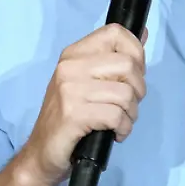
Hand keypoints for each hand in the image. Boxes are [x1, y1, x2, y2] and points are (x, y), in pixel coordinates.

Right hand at [19, 23, 146, 185]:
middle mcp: (69, 67)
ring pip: (126, 93)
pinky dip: (123, 128)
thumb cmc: (68, 118)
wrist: (41, 153)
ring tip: (119, 122)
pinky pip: (117, 116)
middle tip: (127, 105)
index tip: (131, 75)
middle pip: (127, 64)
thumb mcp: (87, 82)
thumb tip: (143, 32)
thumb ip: (113, 59)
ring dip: (131, 114)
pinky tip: (115, 133)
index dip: (135, 52)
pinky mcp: (74, 114)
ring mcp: (70, 90)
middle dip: (138, 89)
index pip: (115, 32)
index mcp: (73, 54)